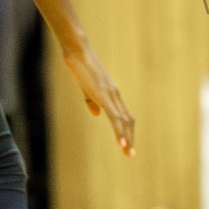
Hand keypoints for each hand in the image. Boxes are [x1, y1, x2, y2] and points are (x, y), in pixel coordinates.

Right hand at [62, 38, 135, 155]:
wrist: (78, 54)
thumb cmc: (80, 68)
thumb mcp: (87, 88)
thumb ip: (92, 101)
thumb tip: (96, 114)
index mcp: (112, 94)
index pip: (124, 116)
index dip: (127, 130)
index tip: (127, 145)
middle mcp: (115, 96)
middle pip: (128, 120)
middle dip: (129, 138)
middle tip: (131, 154)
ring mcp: (111, 95)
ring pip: (123, 121)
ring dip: (126, 138)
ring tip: (128, 152)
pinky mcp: (104, 96)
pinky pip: (114, 116)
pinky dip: (119, 130)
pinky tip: (121, 142)